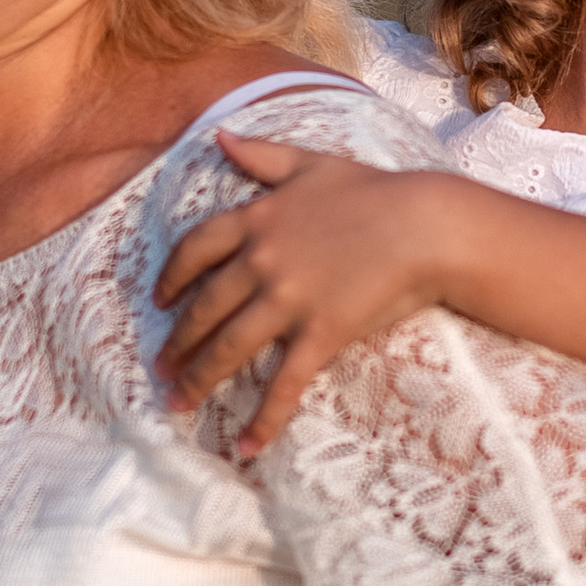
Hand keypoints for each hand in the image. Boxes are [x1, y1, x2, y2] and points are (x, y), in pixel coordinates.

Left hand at [154, 137, 462, 453]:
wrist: (426, 224)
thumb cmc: (376, 191)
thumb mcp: (312, 164)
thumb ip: (261, 154)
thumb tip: (218, 137)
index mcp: (256, 220)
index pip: (193, 251)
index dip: (171, 279)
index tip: (159, 302)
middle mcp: (261, 262)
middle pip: (203, 308)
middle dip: (176, 343)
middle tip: (160, 369)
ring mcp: (287, 300)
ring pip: (228, 348)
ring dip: (197, 380)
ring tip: (177, 404)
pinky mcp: (318, 334)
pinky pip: (282, 385)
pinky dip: (262, 421)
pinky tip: (245, 448)